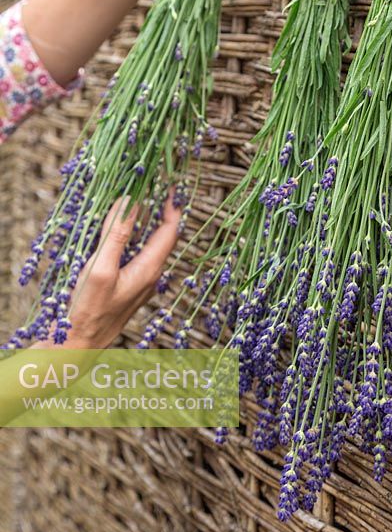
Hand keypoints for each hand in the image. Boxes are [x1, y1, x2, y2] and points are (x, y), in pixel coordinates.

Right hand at [41, 195, 180, 348]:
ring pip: (148, 245)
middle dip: (159, 210)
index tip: (170, 185)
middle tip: (151, 187)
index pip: (170, 230)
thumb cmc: (89, 310)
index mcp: (150, 269)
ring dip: (143, 223)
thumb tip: (131, 202)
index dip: (172, 206)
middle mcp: (150, 275)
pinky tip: (116, 231)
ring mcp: (139, 282)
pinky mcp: (127, 286)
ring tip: (134, 202)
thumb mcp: (101, 268)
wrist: (79, 346)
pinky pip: (135, 255)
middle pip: (162, 236)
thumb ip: (117, 234)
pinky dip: (130, 238)